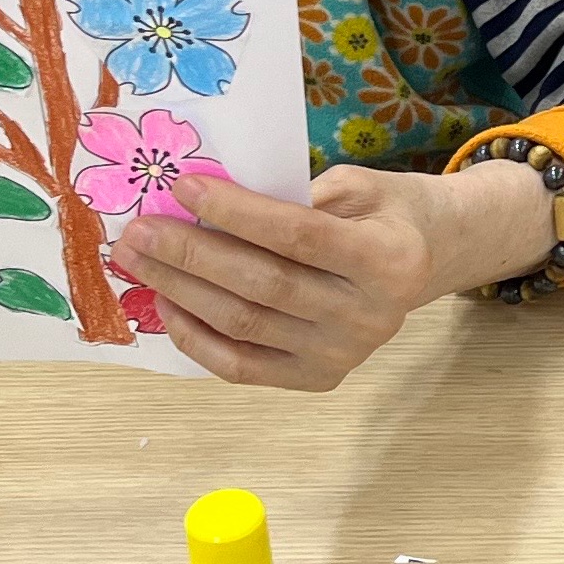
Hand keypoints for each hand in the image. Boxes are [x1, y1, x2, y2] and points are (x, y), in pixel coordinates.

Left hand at [121, 156, 563, 390]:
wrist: (425, 260)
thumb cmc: (383, 213)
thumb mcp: (359, 185)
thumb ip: (297, 195)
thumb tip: (206, 201)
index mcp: (388, 259)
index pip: (298, 235)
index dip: (236, 213)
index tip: (183, 186)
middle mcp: (369, 316)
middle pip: (262, 284)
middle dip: (190, 254)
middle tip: (138, 229)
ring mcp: (343, 355)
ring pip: (243, 324)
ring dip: (180, 290)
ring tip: (138, 259)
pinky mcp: (317, 379)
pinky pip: (240, 366)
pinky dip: (194, 336)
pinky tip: (164, 302)